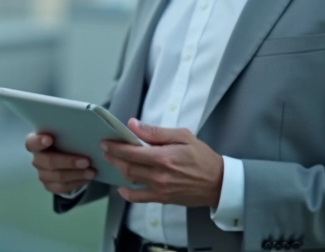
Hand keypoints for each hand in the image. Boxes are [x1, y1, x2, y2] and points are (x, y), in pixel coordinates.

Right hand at [25, 132, 96, 194]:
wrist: (67, 157)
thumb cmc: (65, 141)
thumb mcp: (66, 134)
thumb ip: (69, 133)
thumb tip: (86, 133)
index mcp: (36, 142)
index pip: (31, 142)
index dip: (39, 141)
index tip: (50, 139)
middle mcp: (37, 158)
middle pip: (48, 162)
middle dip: (68, 162)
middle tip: (86, 161)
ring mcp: (42, 173)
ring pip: (58, 176)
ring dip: (77, 174)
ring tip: (91, 172)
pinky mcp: (49, 185)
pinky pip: (62, 187)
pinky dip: (76, 183)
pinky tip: (86, 178)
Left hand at [101, 119, 222, 206]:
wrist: (218, 183)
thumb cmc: (202, 157)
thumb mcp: (183, 136)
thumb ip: (156, 132)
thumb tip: (133, 125)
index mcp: (163, 157)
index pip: (131, 152)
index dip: (115, 147)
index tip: (105, 141)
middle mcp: (159, 174)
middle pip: (127, 166)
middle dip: (112, 157)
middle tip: (105, 149)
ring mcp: (159, 188)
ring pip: (130, 180)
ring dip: (118, 170)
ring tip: (112, 161)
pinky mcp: (162, 198)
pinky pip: (139, 198)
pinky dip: (127, 193)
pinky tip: (121, 187)